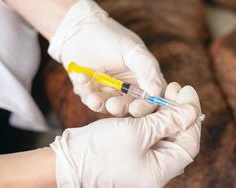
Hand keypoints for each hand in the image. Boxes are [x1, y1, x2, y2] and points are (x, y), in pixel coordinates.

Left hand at [48, 0, 165, 116]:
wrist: (78, 30)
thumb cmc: (110, 37)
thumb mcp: (133, 50)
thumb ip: (148, 70)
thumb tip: (157, 92)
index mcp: (146, 80)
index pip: (152, 99)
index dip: (146, 107)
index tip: (136, 107)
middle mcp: (130, 90)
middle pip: (132, 109)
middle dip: (123, 108)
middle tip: (113, 105)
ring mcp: (111, 94)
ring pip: (110, 109)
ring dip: (102, 103)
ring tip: (93, 95)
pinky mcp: (93, 95)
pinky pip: (91, 101)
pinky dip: (86, 91)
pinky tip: (81, 76)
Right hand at [50, 82, 201, 187]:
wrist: (67, 161)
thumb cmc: (99, 149)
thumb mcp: (137, 131)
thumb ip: (167, 121)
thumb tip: (193, 112)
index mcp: (159, 174)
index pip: (189, 143)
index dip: (191, 116)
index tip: (189, 91)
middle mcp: (155, 172)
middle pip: (177, 139)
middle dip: (178, 112)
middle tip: (175, 87)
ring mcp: (144, 165)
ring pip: (164, 136)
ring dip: (165, 113)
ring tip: (165, 90)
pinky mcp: (134, 156)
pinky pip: (151, 138)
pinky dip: (153, 120)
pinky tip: (152, 102)